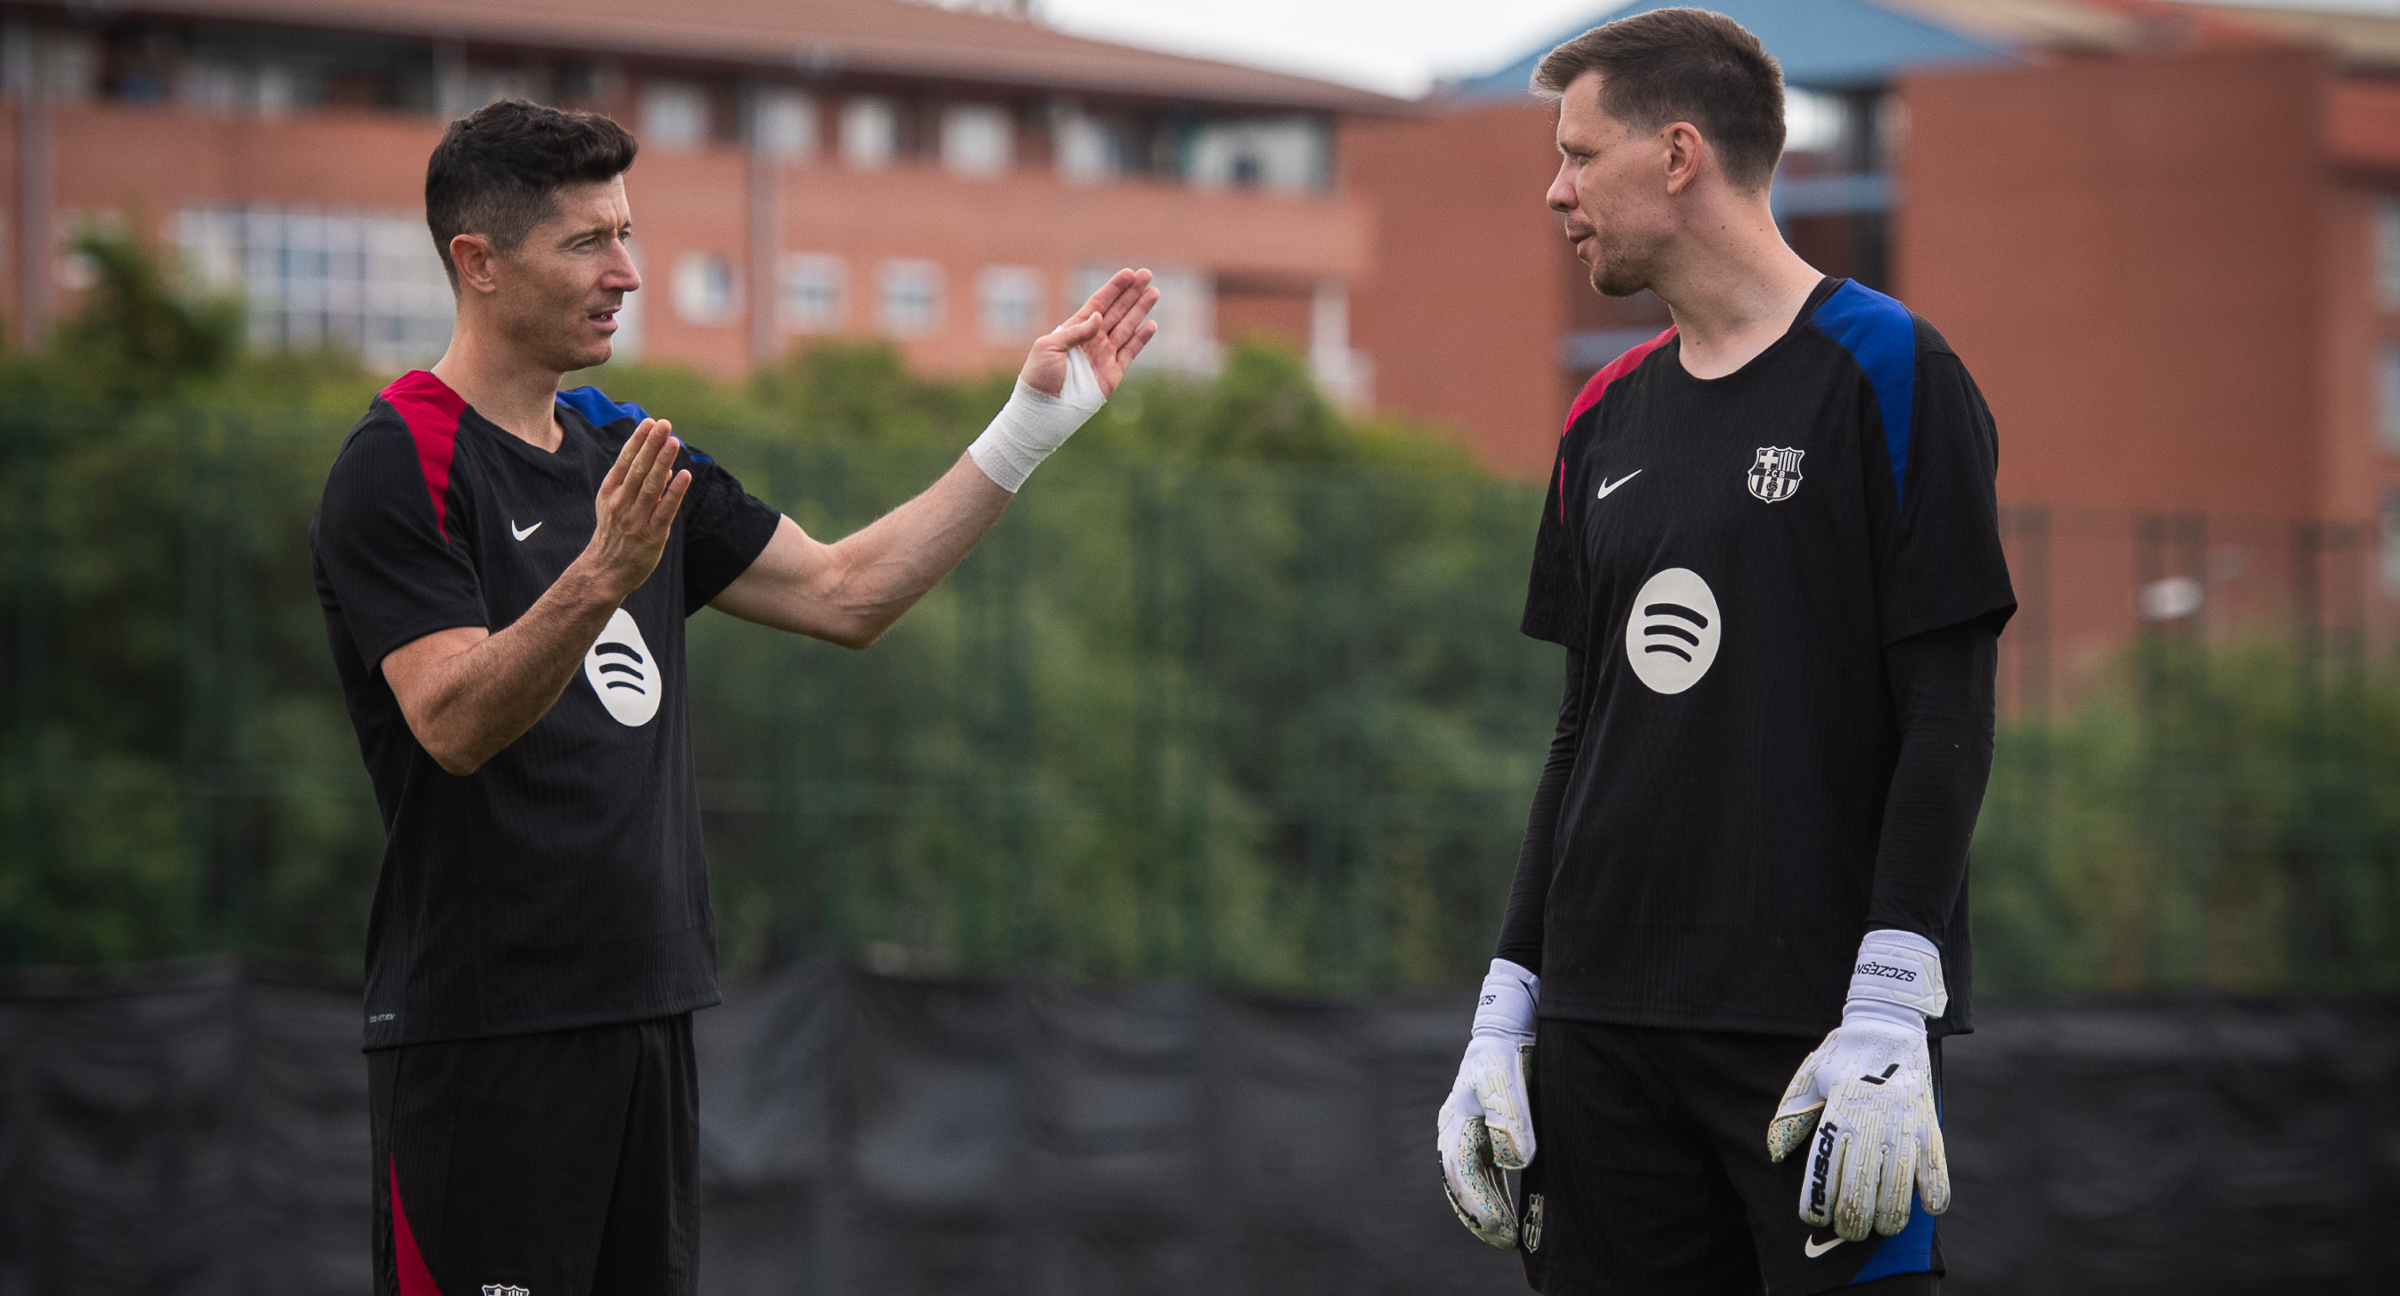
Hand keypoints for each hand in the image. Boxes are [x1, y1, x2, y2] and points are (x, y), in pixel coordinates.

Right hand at [581, 417, 690, 598]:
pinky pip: (665, 510)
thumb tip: (665, 467)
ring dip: (663, 462)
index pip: (625, 461)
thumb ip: (636, 485)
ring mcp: (636, 519)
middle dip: (652, 444)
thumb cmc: (614, 534)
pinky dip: (675, 492)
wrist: (605, 572)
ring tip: (674, 442)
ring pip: (652, 486)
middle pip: (638, 469)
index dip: (638, 441)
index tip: (650, 422)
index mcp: (610, 492)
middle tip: (664, 424)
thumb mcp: (616, 505)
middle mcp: (621, 502)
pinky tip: (684, 475)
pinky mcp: (652, 535)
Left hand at [1020, 268, 1158, 399]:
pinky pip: (1131, 352)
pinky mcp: (1113, 373)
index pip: (1098, 303)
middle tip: (1147, 275)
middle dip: (1132, 293)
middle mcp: (1092, 340)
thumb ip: (1075, 331)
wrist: (1044, 409)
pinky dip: (1142, 338)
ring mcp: (1104, 355)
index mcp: (1074, 329)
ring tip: (1154, 292)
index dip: (1114, 288)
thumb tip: (1100, 317)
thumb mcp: (1048, 346)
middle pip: (1117, 311)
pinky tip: (1151, 324)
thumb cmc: (1039, 376)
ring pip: (1127, 327)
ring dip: (1140, 309)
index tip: (1128, 273)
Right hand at [1437, 959, 1539, 1248]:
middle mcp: (1457, 1133)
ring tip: (1508, 1236)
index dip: (1475, 1200)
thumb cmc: (1503, 1053)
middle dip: (1480, 1215)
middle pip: (1461, 1185)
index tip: (1495, 1222)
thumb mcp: (1505, 1080)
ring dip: (1487, 1210)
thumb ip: (1510, 1119)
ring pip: (1472, 1184)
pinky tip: (1510, 1213)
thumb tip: (1516, 1161)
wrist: (1509, 1029)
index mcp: (1454, 1122)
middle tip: (1506, 1237)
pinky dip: (1495, 1196)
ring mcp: (1470, 1136)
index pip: (1458, 1171)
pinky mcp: (1486, 1136)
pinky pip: (1485, 1176)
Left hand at [1768, 1019, 1947, 1239]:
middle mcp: (1870, 1124)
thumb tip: (1775, 1153)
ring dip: (1888, 1219)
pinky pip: (1937, 1173)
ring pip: (1898, 1193)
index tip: (1814, 1218)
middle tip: (1848, 1231)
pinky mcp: (1930, 1127)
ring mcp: (1904, 1127)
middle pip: (1860, 1194)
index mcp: (1837, 1113)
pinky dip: (1934, 1197)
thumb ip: (1791, 1116)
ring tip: (1879, 1226)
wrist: (1888, 1026)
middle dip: (1852, 1224)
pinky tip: (1925, 1207)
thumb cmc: (1842, 1057)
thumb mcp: (1809, 1077)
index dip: (1816, 1206)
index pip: (1823, 1174)